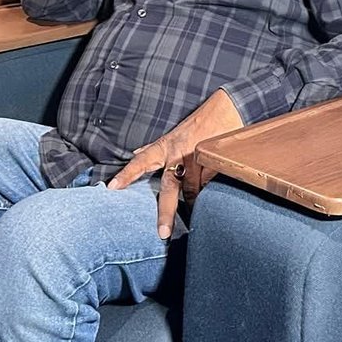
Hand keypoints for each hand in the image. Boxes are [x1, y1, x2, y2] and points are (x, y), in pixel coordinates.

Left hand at [108, 89, 242, 237]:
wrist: (229, 108)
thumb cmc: (199, 122)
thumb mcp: (172, 134)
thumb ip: (153, 148)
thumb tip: (135, 153)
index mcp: (166, 147)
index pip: (141, 161)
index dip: (127, 174)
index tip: (112, 188)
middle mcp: (179, 155)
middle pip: (170, 187)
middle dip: (166, 212)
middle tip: (162, 233)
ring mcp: (199, 160)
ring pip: (194, 191)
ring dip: (193, 204)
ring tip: (192, 218)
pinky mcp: (216, 164)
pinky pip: (211, 186)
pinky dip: (210, 194)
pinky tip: (212, 201)